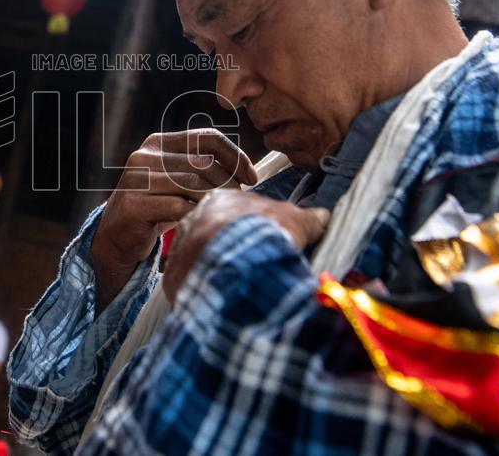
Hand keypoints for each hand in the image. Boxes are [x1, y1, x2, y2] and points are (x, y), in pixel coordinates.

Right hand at [91, 129, 256, 310]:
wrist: (116, 239)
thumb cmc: (155, 210)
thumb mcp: (177, 183)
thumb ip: (201, 170)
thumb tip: (245, 170)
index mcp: (157, 143)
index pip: (205, 137)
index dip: (234, 155)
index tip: (252, 176)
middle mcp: (144, 156)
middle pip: (201, 162)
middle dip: (229, 182)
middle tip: (240, 202)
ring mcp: (136, 179)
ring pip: (191, 184)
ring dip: (215, 200)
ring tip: (224, 213)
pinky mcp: (133, 204)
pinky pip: (177, 207)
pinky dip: (196, 216)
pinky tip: (204, 224)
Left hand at [162, 190, 329, 301]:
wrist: (237, 261)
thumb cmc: (265, 233)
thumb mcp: (296, 221)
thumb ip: (308, 219)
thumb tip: (323, 217)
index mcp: (219, 200)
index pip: (234, 213)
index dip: (253, 229)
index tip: (265, 244)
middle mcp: (193, 219)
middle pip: (214, 235)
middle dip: (232, 250)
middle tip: (253, 268)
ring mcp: (181, 247)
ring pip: (200, 259)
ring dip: (218, 271)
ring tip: (239, 287)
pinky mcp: (175, 276)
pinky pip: (189, 283)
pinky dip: (205, 291)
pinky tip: (221, 299)